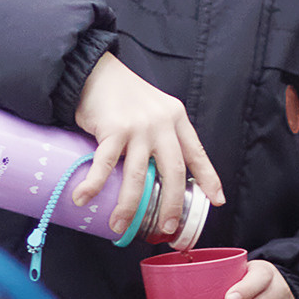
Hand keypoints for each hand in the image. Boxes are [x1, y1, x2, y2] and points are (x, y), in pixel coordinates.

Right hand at [70, 53, 224, 239]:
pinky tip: (83, 199)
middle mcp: (162, 124)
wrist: (96, 70)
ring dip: (128, 207)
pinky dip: (92, 185)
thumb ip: (163, 134)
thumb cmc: (124, 94)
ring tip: (120, 226)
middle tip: (167, 228)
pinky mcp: (113, 129)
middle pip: (174, 172)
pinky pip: (103, 165)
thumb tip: (163, 173)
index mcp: (176, 119)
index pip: (197, 153)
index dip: (209, 179)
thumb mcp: (156, 109)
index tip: (216, 201)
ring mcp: (138, 127)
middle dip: (172, 205)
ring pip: (138, 177)